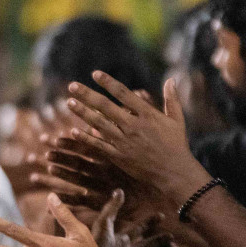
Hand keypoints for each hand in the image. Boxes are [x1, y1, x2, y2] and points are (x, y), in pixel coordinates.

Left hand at [66, 76, 210, 206]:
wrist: (173, 173)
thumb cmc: (176, 145)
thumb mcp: (177, 120)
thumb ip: (172, 99)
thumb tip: (171, 79)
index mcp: (147, 114)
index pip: (123, 94)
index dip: (108, 82)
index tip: (95, 74)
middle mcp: (133, 126)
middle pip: (105, 106)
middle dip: (87, 95)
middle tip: (72, 86)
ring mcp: (124, 141)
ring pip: (99, 124)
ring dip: (82, 112)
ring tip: (69, 102)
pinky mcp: (119, 156)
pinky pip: (99, 145)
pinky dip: (86, 138)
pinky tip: (73, 131)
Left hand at [92, 190, 168, 246]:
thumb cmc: (96, 246)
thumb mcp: (103, 225)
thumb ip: (112, 209)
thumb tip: (119, 190)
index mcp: (120, 239)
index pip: (138, 228)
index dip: (149, 222)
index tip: (162, 216)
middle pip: (147, 245)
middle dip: (159, 240)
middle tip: (172, 236)